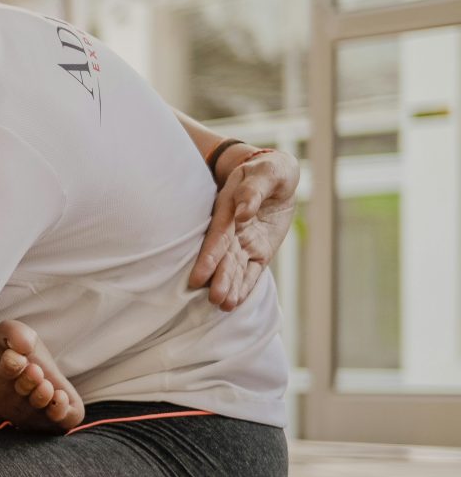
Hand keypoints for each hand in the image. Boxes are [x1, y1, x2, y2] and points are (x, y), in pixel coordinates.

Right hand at [190, 148, 298, 310]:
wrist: (276, 175)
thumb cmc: (269, 170)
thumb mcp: (267, 172)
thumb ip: (254, 190)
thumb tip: (243, 212)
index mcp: (230, 208)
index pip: (219, 235)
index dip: (210, 255)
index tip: (200, 275)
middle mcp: (233, 229)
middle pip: (225, 256)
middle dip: (219, 277)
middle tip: (214, 298)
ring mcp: (245, 241)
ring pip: (236, 267)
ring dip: (229, 286)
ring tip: (223, 305)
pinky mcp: (259, 250)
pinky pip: (252, 270)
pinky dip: (244, 285)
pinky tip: (235, 302)